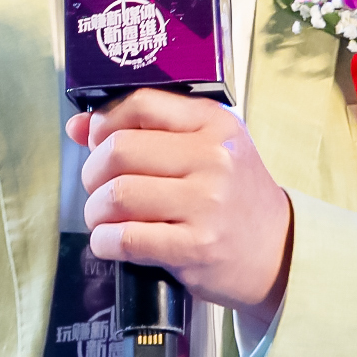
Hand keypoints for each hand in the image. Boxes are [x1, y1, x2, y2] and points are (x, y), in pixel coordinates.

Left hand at [67, 88, 293, 335]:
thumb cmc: (233, 197)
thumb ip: (145, 131)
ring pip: (117, 195)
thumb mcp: (205, 150)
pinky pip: (125, 238)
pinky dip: (105, 242)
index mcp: (215, 124)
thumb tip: (77, 126)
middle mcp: (214, 159)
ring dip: (96, 211)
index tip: (98, 140)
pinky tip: (112, 242)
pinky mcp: (195, 247)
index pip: (141, 103)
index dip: (104, 122)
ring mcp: (206, 204)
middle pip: (119, 151)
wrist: (278, 252)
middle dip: (93, 172)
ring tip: (105, 217)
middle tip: (100, 187)